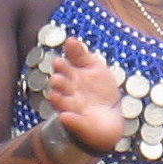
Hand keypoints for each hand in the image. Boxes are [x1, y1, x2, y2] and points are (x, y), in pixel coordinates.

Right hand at [47, 35, 124, 154]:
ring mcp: (73, 109)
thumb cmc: (98, 90)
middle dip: (59, 83)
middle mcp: (69, 92)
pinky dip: (69, 120)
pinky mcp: (79, 124)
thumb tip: (70, 39)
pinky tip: (64, 117)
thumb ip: (81, 55)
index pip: (64, 69)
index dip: (61, 66)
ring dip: (58, 100)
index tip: (59, 61)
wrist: (108, 117)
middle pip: (61, 86)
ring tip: (54, 96)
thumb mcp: (93, 68)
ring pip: (63, 103)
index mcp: (72, 77)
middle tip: (56, 79)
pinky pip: (73, 122)